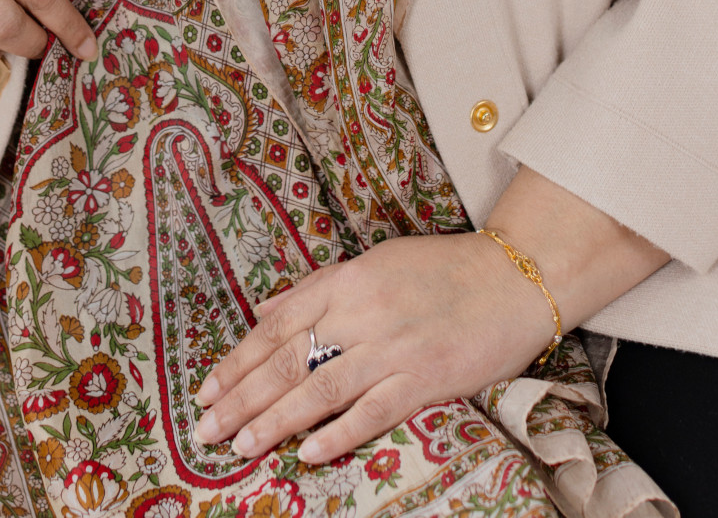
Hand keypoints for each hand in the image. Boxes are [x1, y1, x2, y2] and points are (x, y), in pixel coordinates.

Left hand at [192, 167, 670, 464]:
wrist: (512, 279)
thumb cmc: (439, 270)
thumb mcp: (372, 264)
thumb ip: (315, 289)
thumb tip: (264, 309)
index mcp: (345, 282)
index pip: (276, 327)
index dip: (237, 362)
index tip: (206, 391)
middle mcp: (361, 314)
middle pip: (289, 361)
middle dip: (242, 398)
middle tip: (205, 429)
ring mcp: (393, 348)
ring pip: (321, 389)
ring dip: (276, 421)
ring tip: (242, 445)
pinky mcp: (425, 379)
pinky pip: (373, 410)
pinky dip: (338, 433)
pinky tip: (308, 453)